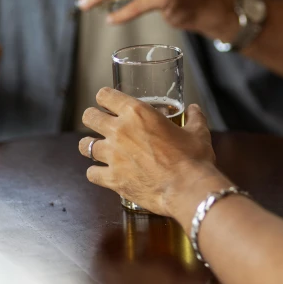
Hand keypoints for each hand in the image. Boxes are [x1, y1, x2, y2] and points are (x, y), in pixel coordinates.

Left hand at [79, 88, 225, 216]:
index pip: (105, 95)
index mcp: (138, 112)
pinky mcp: (112, 179)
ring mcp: (113, 155)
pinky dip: (97, 172)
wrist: (188, 189)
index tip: (108, 102)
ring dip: (91, 145)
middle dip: (93, 118)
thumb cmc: (193, 158)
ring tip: (98, 148)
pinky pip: (91, 173)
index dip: (105, 98)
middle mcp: (120, 130)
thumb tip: (194, 109)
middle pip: (89, 117)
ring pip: (85, 145)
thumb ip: (194, 117)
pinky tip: (104, 173)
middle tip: (101, 124)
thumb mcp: (197, 132)